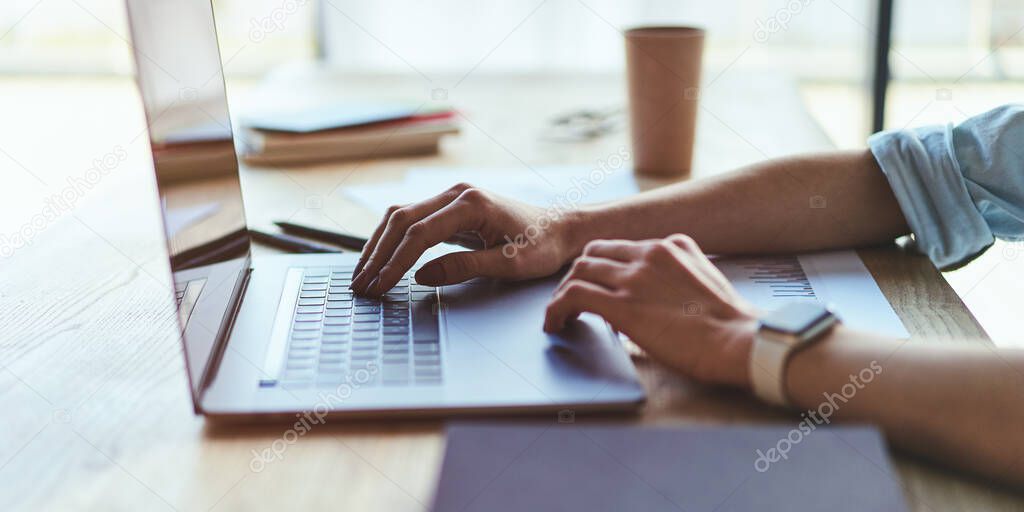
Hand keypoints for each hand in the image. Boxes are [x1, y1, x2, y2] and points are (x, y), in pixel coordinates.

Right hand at [351, 183, 581, 295]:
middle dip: (377, 254)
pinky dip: (391, 240)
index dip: (395, 262)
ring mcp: (451, 197)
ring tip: (363, 276)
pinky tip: (380, 260)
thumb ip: (466, 267)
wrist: (560, 228)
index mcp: (472, 204)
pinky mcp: (449, 207)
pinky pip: (411, 220)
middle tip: (361, 285)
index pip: (419, 233)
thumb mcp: (511, 264)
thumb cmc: (543, 246)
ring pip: (400, 217)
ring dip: (378, 245)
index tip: (381, 286)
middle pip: (401, 220)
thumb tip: (422, 275)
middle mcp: (456, 193)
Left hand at [543, 234, 758, 388]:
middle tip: (571, 301)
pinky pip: (572, 297)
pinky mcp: (622, 304)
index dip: (601, 267)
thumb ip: (678, 274)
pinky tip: (555, 325)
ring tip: (560, 315)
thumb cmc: (732, 325)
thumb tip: (655, 297)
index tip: (596, 286)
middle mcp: (649, 253)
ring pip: (578, 272)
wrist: (741, 342)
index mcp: (671, 245)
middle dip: (578, 276)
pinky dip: (556, 309)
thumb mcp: (707, 280)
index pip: (620, 247)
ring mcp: (634, 277)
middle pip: (593, 254)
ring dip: (563, 293)